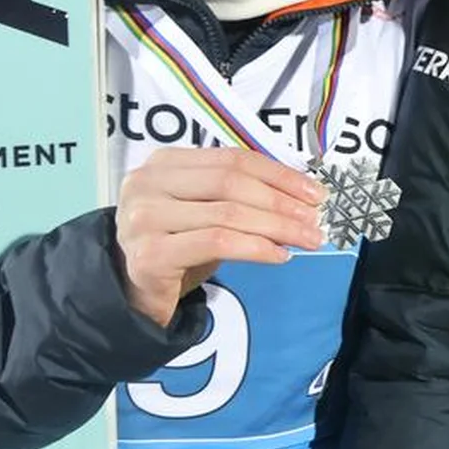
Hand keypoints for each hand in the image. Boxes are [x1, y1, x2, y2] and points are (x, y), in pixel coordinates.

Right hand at [112, 147, 324, 328]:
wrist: (134, 289)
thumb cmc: (177, 243)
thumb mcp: (206, 208)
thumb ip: (241, 193)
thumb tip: (302, 196)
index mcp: (164, 162)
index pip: (233, 159)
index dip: (279, 174)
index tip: (314, 192)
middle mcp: (148, 183)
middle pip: (231, 183)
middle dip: (282, 201)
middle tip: (315, 219)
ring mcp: (144, 218)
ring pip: (228, 214)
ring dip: (278, 227)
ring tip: (307, 239)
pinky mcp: (150, 254)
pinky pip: (217, 244)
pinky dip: (257, 248)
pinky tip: (279, 255)